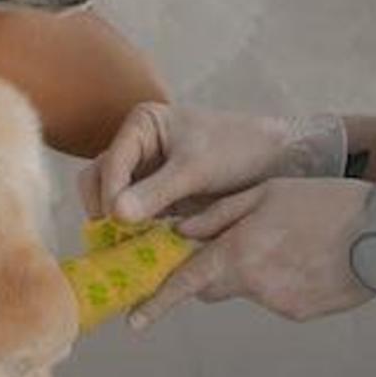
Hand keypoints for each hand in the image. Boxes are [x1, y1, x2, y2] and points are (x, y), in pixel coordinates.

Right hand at [80, 104, 348, 223]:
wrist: (275, 161)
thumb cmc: (237, 149)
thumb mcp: (196, 169)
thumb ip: (157, 191)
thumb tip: (116, 215)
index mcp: (141, 125)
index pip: (110, 161)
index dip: (110, 191)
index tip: (117, 220)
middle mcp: (136, 147)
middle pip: (100, 179)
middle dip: (104, 208)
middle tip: (114, 238)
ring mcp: (145, 174)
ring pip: (113, 200)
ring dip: (115, 224)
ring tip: (124, 248)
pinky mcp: (157, 198)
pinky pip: (134, 216)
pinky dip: (133, 233)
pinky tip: (139, 251)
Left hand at [129, 178, 375, 329]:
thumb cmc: (326, 202)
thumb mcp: (267, 193)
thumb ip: (219, 214)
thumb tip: (181, 233)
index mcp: (239, 250)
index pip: (186, 282)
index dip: (158, 302)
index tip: (135, 322)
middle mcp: (253, 284)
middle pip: (214, 286)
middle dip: (214, 270)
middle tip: (239, 243)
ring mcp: (278, 303)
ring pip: (249, 290)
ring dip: (256, 270)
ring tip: (293, 241)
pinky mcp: (301, 313)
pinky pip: (278, 298)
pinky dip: (284, 281)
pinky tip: (310, 258)